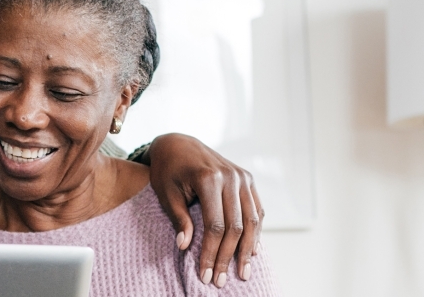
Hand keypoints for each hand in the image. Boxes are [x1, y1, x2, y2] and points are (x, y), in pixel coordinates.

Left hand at [145, 133, 262, 287]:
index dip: (211, 253)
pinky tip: (251, 251)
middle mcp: (230, 176)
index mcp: (209, 178)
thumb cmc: (168, 170)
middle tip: (221, 280)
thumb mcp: (167, 193)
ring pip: (252, 220)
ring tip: (243, 272)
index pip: (215, 225)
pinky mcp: (247, 179)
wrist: (178, 143)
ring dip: (248, 249)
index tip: (205, 274)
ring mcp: (242, 176)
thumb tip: (184, 246)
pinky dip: (256, 231)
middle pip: (236, 226)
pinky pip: (256, 209)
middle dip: (228, 257)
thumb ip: (178, 219)